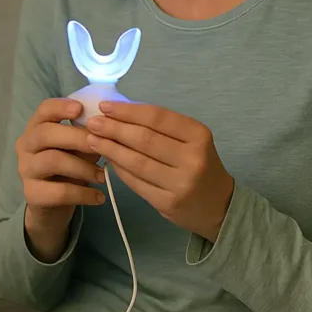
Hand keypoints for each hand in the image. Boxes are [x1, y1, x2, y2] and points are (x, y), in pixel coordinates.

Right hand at [15, 98, 104, 260]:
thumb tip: (108, 128)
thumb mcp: (79, 148)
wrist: (54, 205)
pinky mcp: (32, 194)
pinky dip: (84, 194)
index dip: (61, 107)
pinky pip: (59, 192)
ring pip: (53, 160)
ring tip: (103, 176)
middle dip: (77, 138)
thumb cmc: (69, 167)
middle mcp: (26, 145)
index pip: (44, 109)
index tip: (80, 109)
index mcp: (37, 127)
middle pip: (46, 133)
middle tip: (102, 147)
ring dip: (83, 167)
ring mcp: (26, 170)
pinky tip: (99, 197)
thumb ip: (88, 136)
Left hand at [85, 101, 234, 241]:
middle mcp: (192, 158)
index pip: (157, 117)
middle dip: (114, 129)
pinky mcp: (168, 203)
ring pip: (137, 162)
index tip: (105, 106)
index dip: (128, 111)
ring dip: (111, 149)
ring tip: (92, 140)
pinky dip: (119, 170)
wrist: (219, 205)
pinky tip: (108, 160)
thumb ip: (161, 128)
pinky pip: (136, 182)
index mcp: (198, 135)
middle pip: (145, 139)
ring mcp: (180, 183)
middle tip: (93, 123)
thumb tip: (119, 114)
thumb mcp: (191, 140)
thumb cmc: (200, 164)